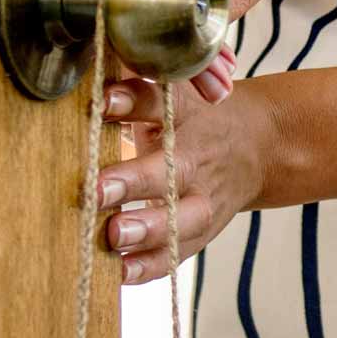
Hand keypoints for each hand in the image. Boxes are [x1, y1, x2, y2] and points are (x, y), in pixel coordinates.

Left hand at [90, 70, 275, 285]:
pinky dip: (149, 265)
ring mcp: (203, 197)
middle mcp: (197, 156)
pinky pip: (178, 252)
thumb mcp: (173, 89)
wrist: (260, 145)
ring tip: (112, 235)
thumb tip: (77, 64)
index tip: (99, 101)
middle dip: (132, 181)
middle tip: (95, 190)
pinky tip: (118, 273)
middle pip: (169, 170)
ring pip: (181, 218)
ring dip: (147, 229)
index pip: (159, 102)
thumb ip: (131, 87)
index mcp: (187, 112)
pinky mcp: (202, 230)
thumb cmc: (192, 115)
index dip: (129, 102)